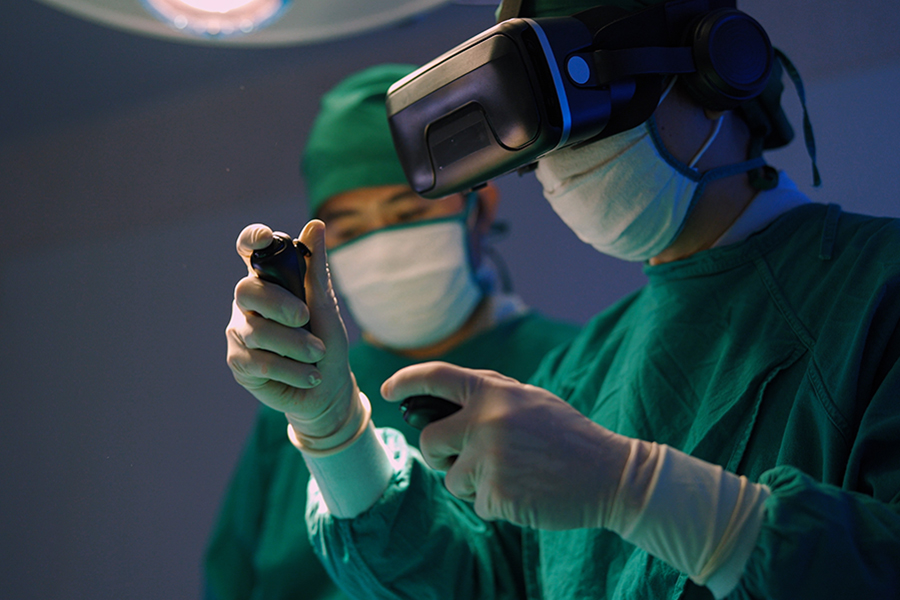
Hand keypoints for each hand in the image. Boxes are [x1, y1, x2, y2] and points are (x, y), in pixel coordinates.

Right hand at [226, 221, 360, 448]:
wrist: (326, 388)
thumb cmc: (326, 340)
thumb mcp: (327, 305)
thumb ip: (316, 269)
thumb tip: (316, 224)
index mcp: (269, 281)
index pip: (250, 251)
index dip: (252, 239)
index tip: (266, 237)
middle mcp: (248, 303)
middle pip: (247, 291)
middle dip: (279, 304)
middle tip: (305, 318)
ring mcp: (240, 332)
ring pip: (258, 331)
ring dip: (295, 345)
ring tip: (318, 354)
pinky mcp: (238, 362)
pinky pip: (260, 361)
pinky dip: (291, 369)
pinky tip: (309, 375)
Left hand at [382, 362, 771, 594]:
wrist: (611, 474)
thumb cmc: (568, 437)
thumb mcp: (531, 401)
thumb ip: (489, 397)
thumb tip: (442, 404)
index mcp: (495, 391)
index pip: (437, 377)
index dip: (406, 381)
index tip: (387, 390)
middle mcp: (486, 419)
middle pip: (430, 441)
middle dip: (439, 455)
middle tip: (463, 459)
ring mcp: (490, 457)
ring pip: (451, 479)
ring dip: (474, 484)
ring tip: (514, 476)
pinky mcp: (498, 493)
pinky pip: (477, 504)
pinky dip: (496, 505)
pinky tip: (526, 494)